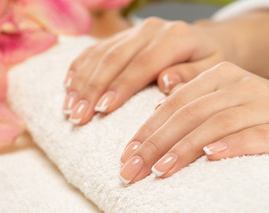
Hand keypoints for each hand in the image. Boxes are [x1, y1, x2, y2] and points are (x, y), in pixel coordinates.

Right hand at [63, 17, 233, 124]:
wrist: (205, 42)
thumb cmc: (209, 62)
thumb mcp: (212, 70)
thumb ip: (190, 76)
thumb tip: (165, 82)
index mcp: (175, 37)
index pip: (142, 64)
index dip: (120, 87)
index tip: (101, 110)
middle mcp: (150, 30)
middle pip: (114, 59)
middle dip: (92, 89)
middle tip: (77, 116)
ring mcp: (133, 31)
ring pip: (100, 54)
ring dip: (81, 82)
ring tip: (69, 108)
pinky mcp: (122, 36)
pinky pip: (95, 49)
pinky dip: (79, 67)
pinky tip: (68, 85)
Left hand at [119, 62, 268, 184]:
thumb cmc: (242, 115)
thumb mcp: (214, 104)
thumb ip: (189, 104)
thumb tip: (155, 109)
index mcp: (217, 76)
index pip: (173, 104)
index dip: (147, 130)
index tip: (127, 155)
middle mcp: (238, 84)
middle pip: (188, 114)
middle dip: (155, 145)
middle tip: (132, 171)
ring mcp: (261, 103)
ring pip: (214, 124)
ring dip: (184, 149)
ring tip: (160, 171)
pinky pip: (254, 134)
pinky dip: (231, 145)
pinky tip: (210, 157)